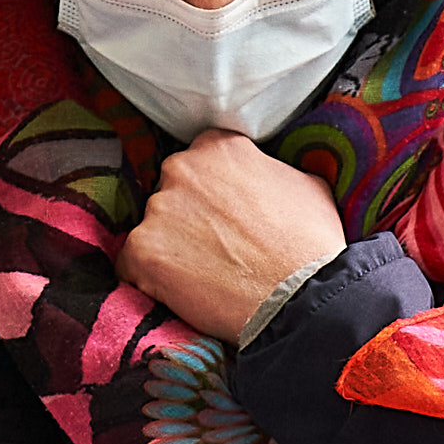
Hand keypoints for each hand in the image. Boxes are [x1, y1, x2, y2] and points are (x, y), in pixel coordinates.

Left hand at [127, 136, 351, 344]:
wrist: (300, 296)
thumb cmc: (311, 244)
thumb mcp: (305, 184)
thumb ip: (270, 170)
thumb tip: (264, 176)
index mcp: (219, 147)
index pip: (200, 161)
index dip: (211, 191)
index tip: (222, 214)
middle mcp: (181, 169)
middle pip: (171, 193)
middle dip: (186, 218)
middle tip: (214, 248)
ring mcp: (158, 210)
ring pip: (152, 229)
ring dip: (170, 249)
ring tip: (203, 276)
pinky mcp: (142, 252)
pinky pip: (132, 266)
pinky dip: (148, 280)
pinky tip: (180, 293)